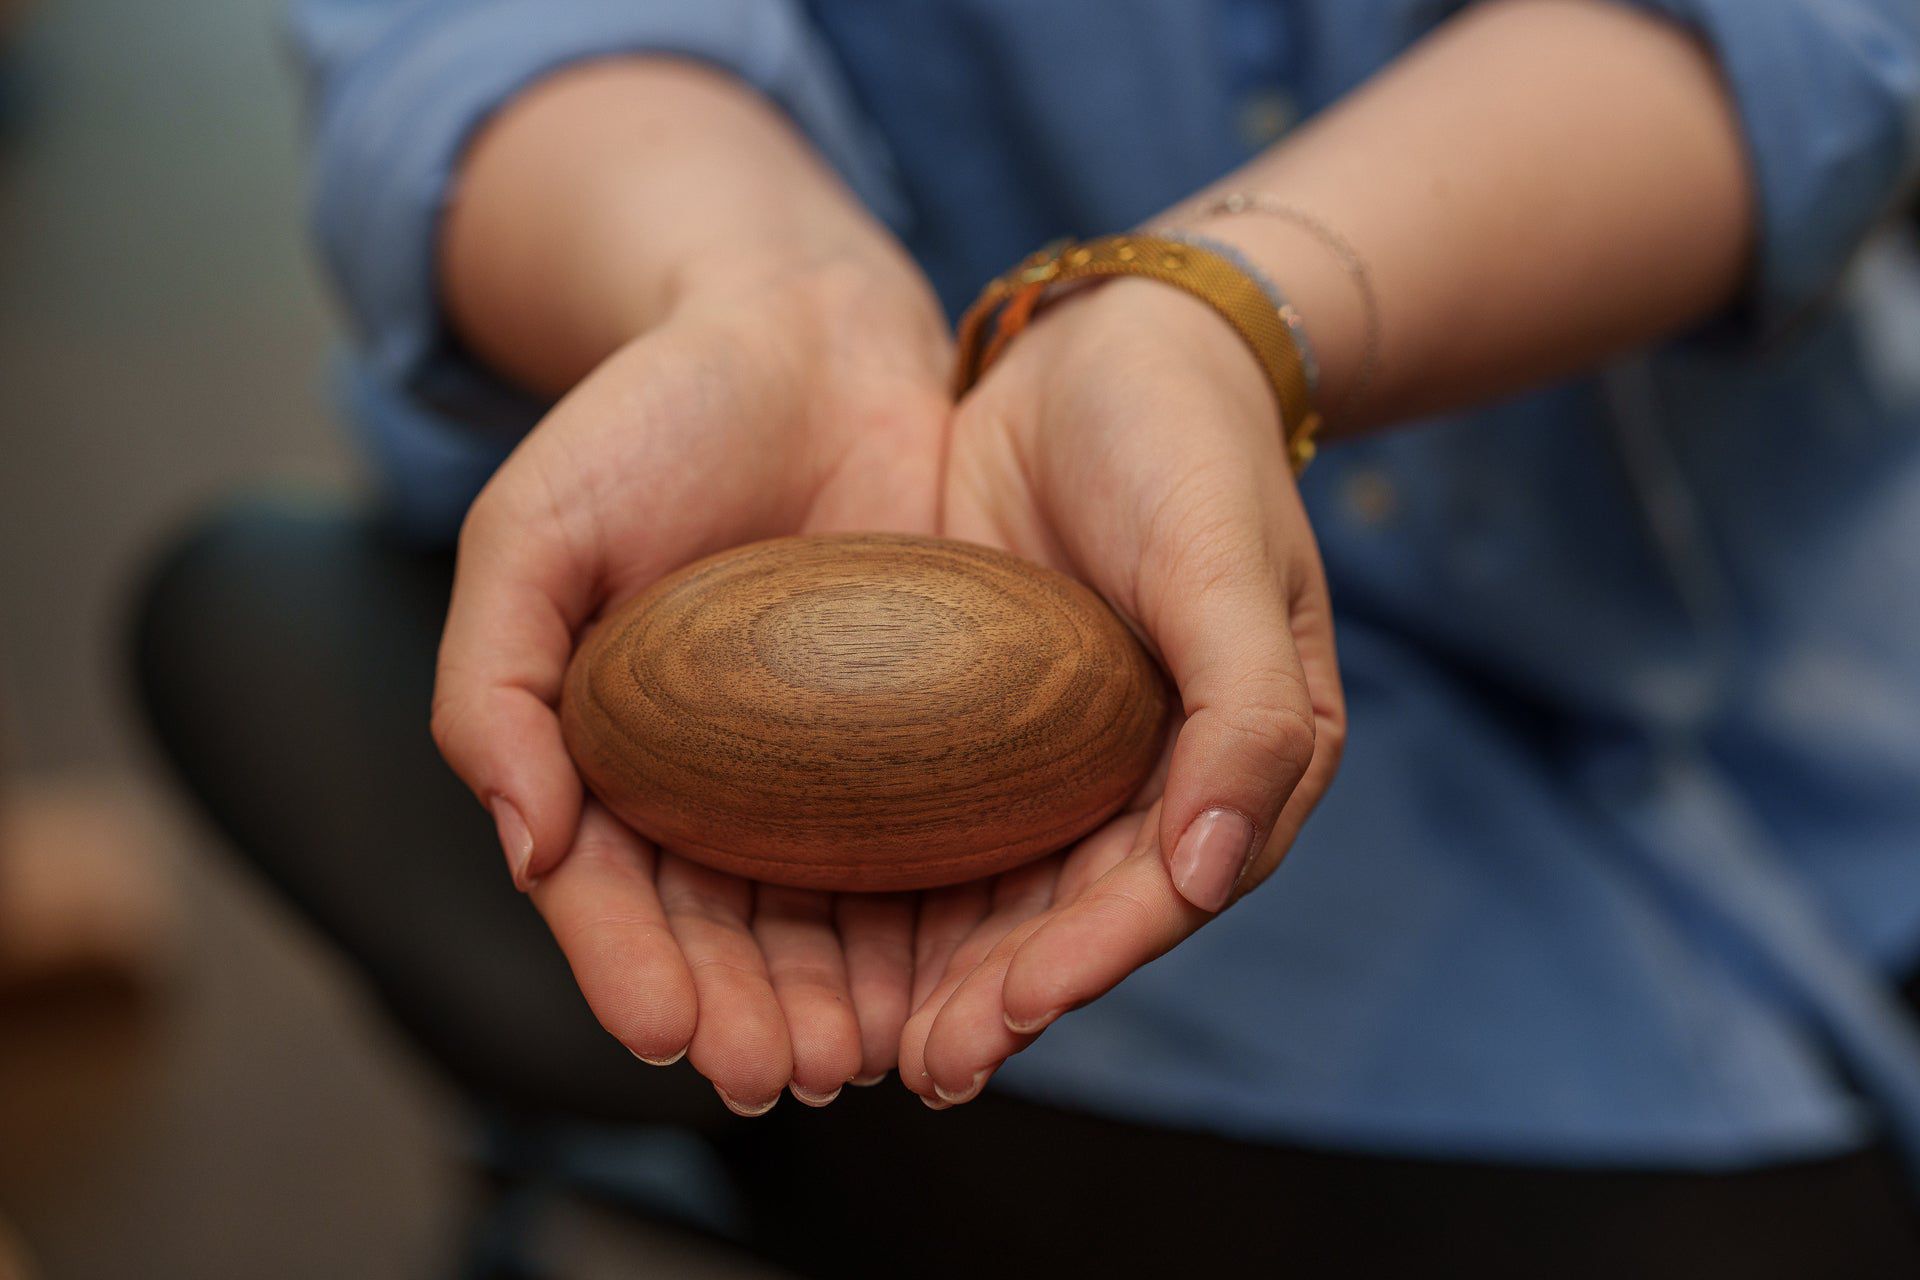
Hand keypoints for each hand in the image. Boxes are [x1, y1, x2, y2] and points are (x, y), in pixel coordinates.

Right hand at [432, 244, 951, 1110]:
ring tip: (873, 1054)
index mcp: (601, 755)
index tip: (672, 1031)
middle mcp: (711, 782)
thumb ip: (490, 679)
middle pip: (724, 930)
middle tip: (794, 1072)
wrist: (803, 336)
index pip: (608, 892)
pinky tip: (956, 972)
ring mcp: (820, 766)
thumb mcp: (533, 528)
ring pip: (827, 915)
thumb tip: (524, 843)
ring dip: (845, 998)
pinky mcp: (924, 735)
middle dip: (753, 1013)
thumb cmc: (649, 422)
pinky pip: (925, 843)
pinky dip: (934, 919)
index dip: (633, 969)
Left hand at [898, 278, 1345, 1105]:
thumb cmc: (1189, 444)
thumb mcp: (1227, 563)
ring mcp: (1062, 753)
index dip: (1080, 967)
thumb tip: (1213, 872)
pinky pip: (937, 814)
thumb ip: (1248, 714)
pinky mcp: (985, 717)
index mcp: (1238, 763)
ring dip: (932, 969)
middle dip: (992, 999)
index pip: (1158, 895)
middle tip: (906, 1066)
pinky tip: (820, 924)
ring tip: (854, 1037)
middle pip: (1067, 916)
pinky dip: (891, 876)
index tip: (995, 1021)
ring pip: (996, 888)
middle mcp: (1150, 778)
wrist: (1107, 344)